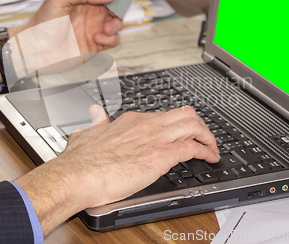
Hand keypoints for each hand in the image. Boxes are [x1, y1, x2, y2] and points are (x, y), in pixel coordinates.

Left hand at [10, 0, 121, 54]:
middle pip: (115, 5)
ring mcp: (94, 28)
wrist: (37, 51)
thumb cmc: (43, 23)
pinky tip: (97, 38)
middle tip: (115, 10)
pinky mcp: (97, 45)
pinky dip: (111, 39)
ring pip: (117, 22)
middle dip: (120, 7)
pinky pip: (114, 40)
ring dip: (116, 24)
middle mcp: (91, 11)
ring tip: (105, 28)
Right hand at [15, 106, 219, 234]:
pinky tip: (209, 159)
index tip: (181, 135)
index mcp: (131, 121)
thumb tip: (95, 112)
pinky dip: (206, 151)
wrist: (77, 175)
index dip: (176, 126)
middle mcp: (146, 125)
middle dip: (200, 126)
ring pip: (193, 125)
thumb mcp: (87, 133)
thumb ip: (95, 122)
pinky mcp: (161, 155)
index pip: (163, 116)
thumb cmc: (80, 161)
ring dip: (208, 137)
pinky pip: (193, 147)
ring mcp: (155, 138)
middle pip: (185, 114)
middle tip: (205, 140)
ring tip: (212, 149)